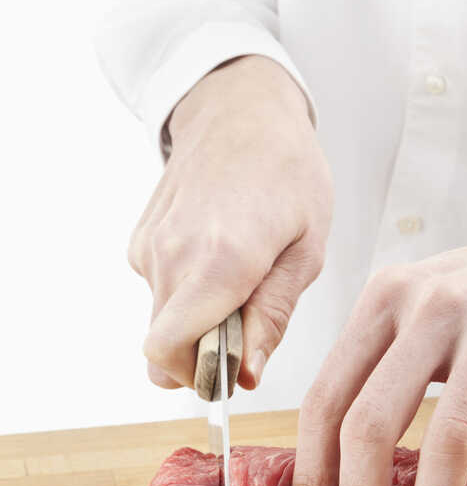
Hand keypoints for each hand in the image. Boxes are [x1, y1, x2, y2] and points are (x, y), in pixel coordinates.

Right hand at [128, 55, 331, 388]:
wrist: (241, 109)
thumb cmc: (288, 173)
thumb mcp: (306, 249)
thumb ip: (273, 316)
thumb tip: (247, 374)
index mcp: (219, 262)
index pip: (169, 353)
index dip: (200, 377)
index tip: (235, 369)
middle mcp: (172, 256)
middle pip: (162, 348)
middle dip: (201, 356)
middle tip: (248, 328)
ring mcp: (149, 247)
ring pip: (161, 321)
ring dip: (197, 321)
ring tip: (241, 279)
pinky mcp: (140, 239)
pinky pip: (159, 291)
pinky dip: (187, 292)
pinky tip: (219, 255)